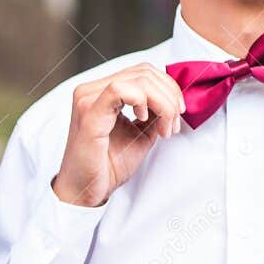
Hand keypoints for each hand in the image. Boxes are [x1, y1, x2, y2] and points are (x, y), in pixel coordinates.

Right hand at [52, 63, 184, 207]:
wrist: (86, 191)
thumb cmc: (107, 166)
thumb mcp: (141, 133)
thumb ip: (154, 112)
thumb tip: (175, 99)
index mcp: (102, 92)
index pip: (143, 73)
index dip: (168, 88)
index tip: (177, 115)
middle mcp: (92, 90)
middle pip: (144, 72)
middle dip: (169, 96)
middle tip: (172, 125)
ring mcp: (88, 99)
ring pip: (139, 79)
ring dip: (163, 103)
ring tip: (164, 129)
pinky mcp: (88, 112)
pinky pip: (121, 89)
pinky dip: (144, 101)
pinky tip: (143, 119)